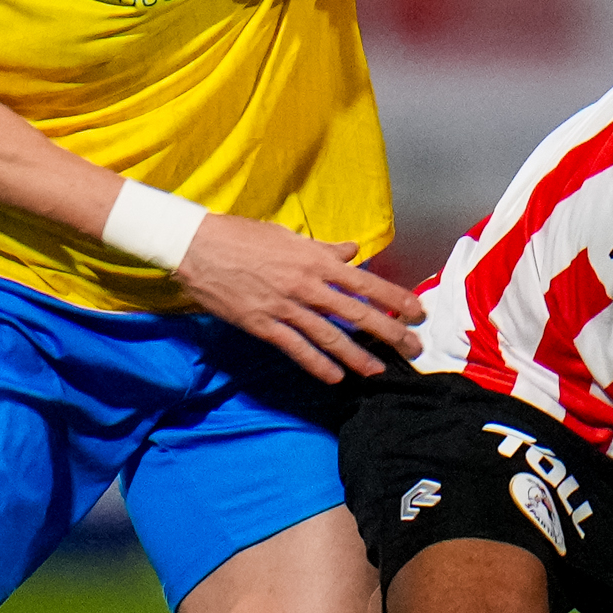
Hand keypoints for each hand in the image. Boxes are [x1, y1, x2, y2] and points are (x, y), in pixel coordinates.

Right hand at [173, 213, 424, 380]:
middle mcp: (305, 284)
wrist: (196, 246)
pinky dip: (316, 364)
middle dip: (387, 331)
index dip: (393, 298)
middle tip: (411, 347)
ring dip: (356, 356)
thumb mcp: (287, 236)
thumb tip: (351, 251)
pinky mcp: (262, 324)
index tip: (416, 310)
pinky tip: (335, 377)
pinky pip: (295, 348)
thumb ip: (323, 248)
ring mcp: (283, 306)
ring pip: (329, 335)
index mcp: (314, 259)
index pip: (364, 281)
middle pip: (355, 312)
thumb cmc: (242, 236)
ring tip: (377, 371)